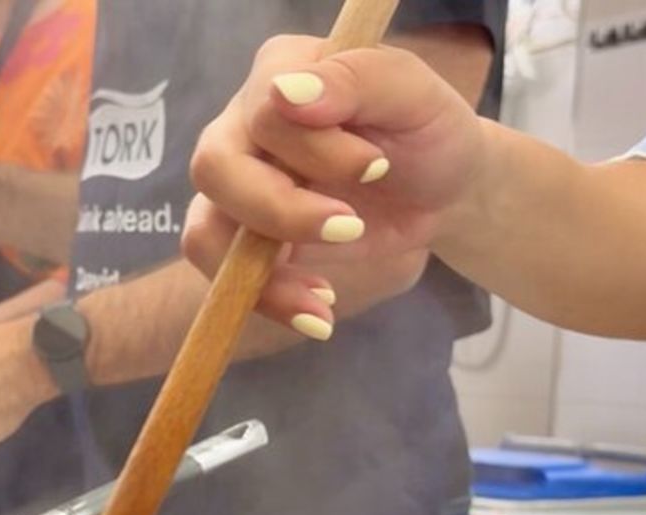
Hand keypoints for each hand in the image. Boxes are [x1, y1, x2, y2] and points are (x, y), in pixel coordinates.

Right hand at [183, 36, 485, 330]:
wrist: (441, 189)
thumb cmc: (429, 130)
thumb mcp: (416, 94)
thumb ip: (357, 79)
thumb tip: (286, 95)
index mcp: (281, 71)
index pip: (264, 112)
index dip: (311, 149)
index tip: (377, 168)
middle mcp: (244, 124)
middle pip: (216, 169)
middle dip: (279, 211)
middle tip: (350, 227)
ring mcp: (238, 183)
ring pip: (205, 230)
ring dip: (263, 276)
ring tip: (323, 302)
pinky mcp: (245, 235)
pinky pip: (227, 274)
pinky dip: (270, 300)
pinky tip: (319, 312)